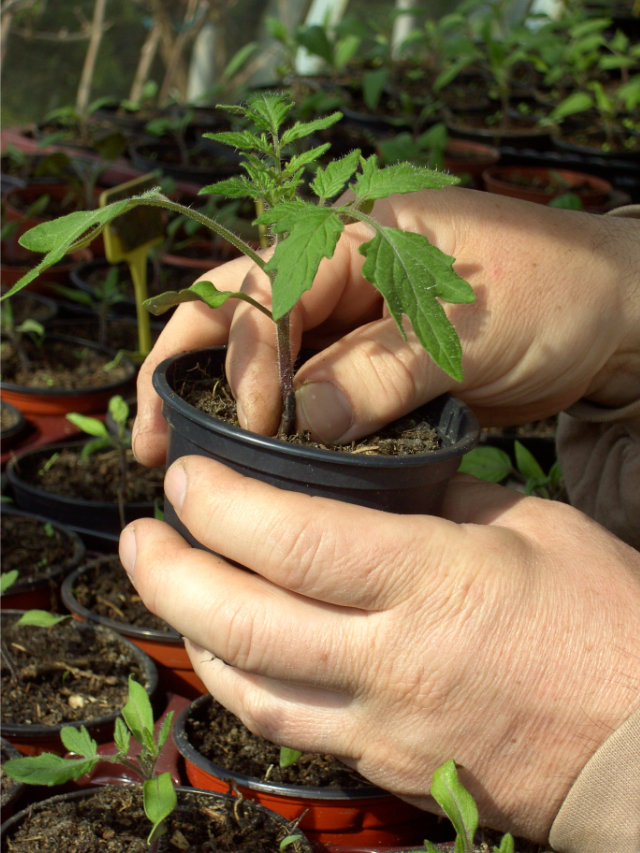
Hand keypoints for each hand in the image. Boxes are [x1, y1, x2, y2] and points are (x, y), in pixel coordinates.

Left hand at [119, 458, 639, 841]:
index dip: (223, 506)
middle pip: (246, 623)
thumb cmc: (605, 622)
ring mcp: (384, 728)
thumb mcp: (532, 527)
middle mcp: (393, 662)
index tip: (187, 477)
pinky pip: (290, 729)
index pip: (295, 541)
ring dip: (191, 635)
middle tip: (140, 536)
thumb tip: (378, 479)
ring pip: (251, 690)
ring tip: (168, 589)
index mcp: (434, 583)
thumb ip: (441, 499)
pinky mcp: (387, 768)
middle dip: (171, 575)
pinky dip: (243, 685)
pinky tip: (230, 652)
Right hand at [133, 188, 639, 464]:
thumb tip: (304, 421)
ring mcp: (349, 323)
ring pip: (262, 361)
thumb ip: (383, 369)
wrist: (607, 318)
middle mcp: (338, 274)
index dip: (246, 358)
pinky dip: (273, 428)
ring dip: (219, 408)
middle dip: (185, 374)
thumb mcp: (468, 330)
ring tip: (180, 461)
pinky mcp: (365, 366)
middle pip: (236, 316)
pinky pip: (303, 393)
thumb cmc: (549, 295)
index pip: (267, 290)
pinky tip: (255, 466)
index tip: (256, 425)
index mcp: (355, 237)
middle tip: (151, 441)